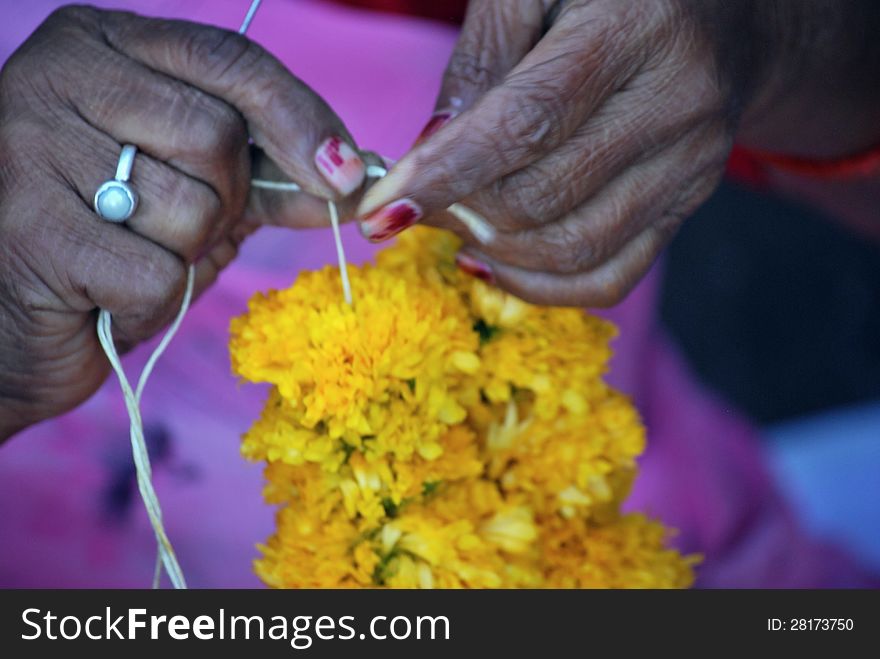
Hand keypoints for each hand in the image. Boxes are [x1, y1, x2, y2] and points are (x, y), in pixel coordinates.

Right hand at [0, 6, 366, 439]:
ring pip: (191, 207)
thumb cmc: (108, 247)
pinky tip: (104, 294)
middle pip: (216, 135)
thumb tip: (351, 181)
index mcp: (99, 46)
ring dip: (184, 255)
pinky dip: (153, 301)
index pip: (231, 60)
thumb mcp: (193, 194)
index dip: (301, 118)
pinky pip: (158, 274)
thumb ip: (268, 178)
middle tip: (180, 228)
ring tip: (128, 257)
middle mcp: (55, 78)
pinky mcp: (32, 232)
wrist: (14, 323)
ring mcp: (30, 149)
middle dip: (225, 200)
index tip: (345, 173)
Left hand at [354, 0, 774, 306]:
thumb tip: (429, 152)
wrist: (717, 13)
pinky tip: (491, 263)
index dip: (444, 175)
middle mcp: (679, 103)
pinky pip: (609, 278)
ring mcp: (693, 165)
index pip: (526, 123)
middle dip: (458, 211)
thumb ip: (481, 61)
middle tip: (413, 197)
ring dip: (491, 250)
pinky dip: (538, 287)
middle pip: (542, 197)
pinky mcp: (687, 207)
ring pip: (571, 249)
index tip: (378, 210)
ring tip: (452, 220)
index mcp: (636, 26)